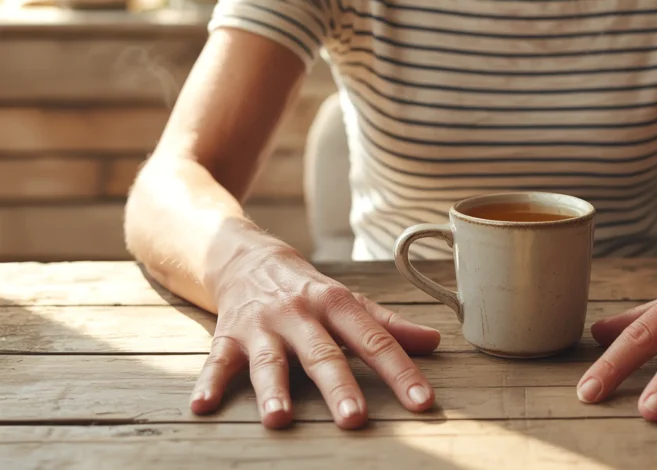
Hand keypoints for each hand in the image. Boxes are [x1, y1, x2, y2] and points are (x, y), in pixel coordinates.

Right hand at [189, 246, 440, 428]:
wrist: (245, 257)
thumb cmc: (306, 290)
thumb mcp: (347, 301)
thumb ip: (388, 325)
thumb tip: (435, 342)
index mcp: (336, 304)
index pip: (374, 340)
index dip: (401, 371)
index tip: (422, 402)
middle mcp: (300, 314)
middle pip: (323, 353)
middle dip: (338, 385)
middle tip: (354, 418)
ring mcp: (262, 326)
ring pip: (270, 360)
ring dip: (273, 389)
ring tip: (279, 418)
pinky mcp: (228, 335)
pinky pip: (216, 360)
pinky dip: (208, 383)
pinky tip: (203, 406)